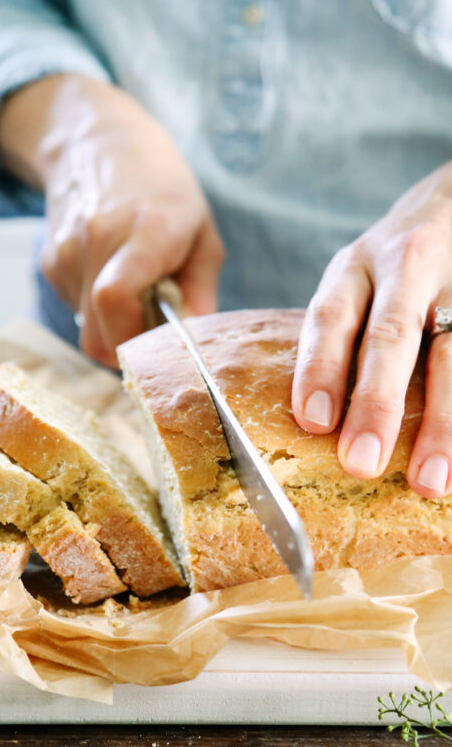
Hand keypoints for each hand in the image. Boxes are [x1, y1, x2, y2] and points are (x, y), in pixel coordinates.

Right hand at [0, 75, 223, 366]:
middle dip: (127, 349)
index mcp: (145, 230)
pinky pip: (74, 310)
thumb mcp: (202, 233)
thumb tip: (194, 343)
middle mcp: (98, 239)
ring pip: (85, 328)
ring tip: (136, 291)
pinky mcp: (49, 261)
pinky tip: (110, 275)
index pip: (115, 297)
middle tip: (154, 332)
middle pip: (97, 332)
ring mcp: (66, 251)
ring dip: (112, 327)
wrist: (102, 143)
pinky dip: (95, 310)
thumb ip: (201, 292)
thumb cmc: (163, 191)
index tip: (158, 346)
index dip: (133, 339)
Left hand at [292, 161, 451, 497]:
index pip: (331, 316)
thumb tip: (308, 423)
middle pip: (391, 337)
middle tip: (361, 463)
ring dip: (442, 423)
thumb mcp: (354, 278)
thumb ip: (336, 335)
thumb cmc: (389, 265)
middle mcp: (406, 268)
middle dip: (376, 403)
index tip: (313, 422)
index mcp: (355, 267)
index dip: (320, 369)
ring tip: (429, 481)